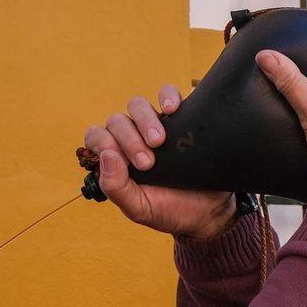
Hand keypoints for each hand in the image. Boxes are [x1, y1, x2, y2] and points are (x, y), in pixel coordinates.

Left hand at [83, 86, 238, 238]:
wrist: (209, 212)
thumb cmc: (170, 210)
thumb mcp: (138, 208)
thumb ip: (115, 187)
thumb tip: (107, 156)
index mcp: (116, 158)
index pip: (97, 137)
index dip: (105, 144)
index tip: (126, 163)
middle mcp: (132, 139)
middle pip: (117, 121)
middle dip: (129, 140)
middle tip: (148, 162)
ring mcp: (156, 127)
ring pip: (138, 105)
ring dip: (145, 120)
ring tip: (160, 141)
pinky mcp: (180, 119)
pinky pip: (168, 94)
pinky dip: (167, 96)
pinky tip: (172, 110)